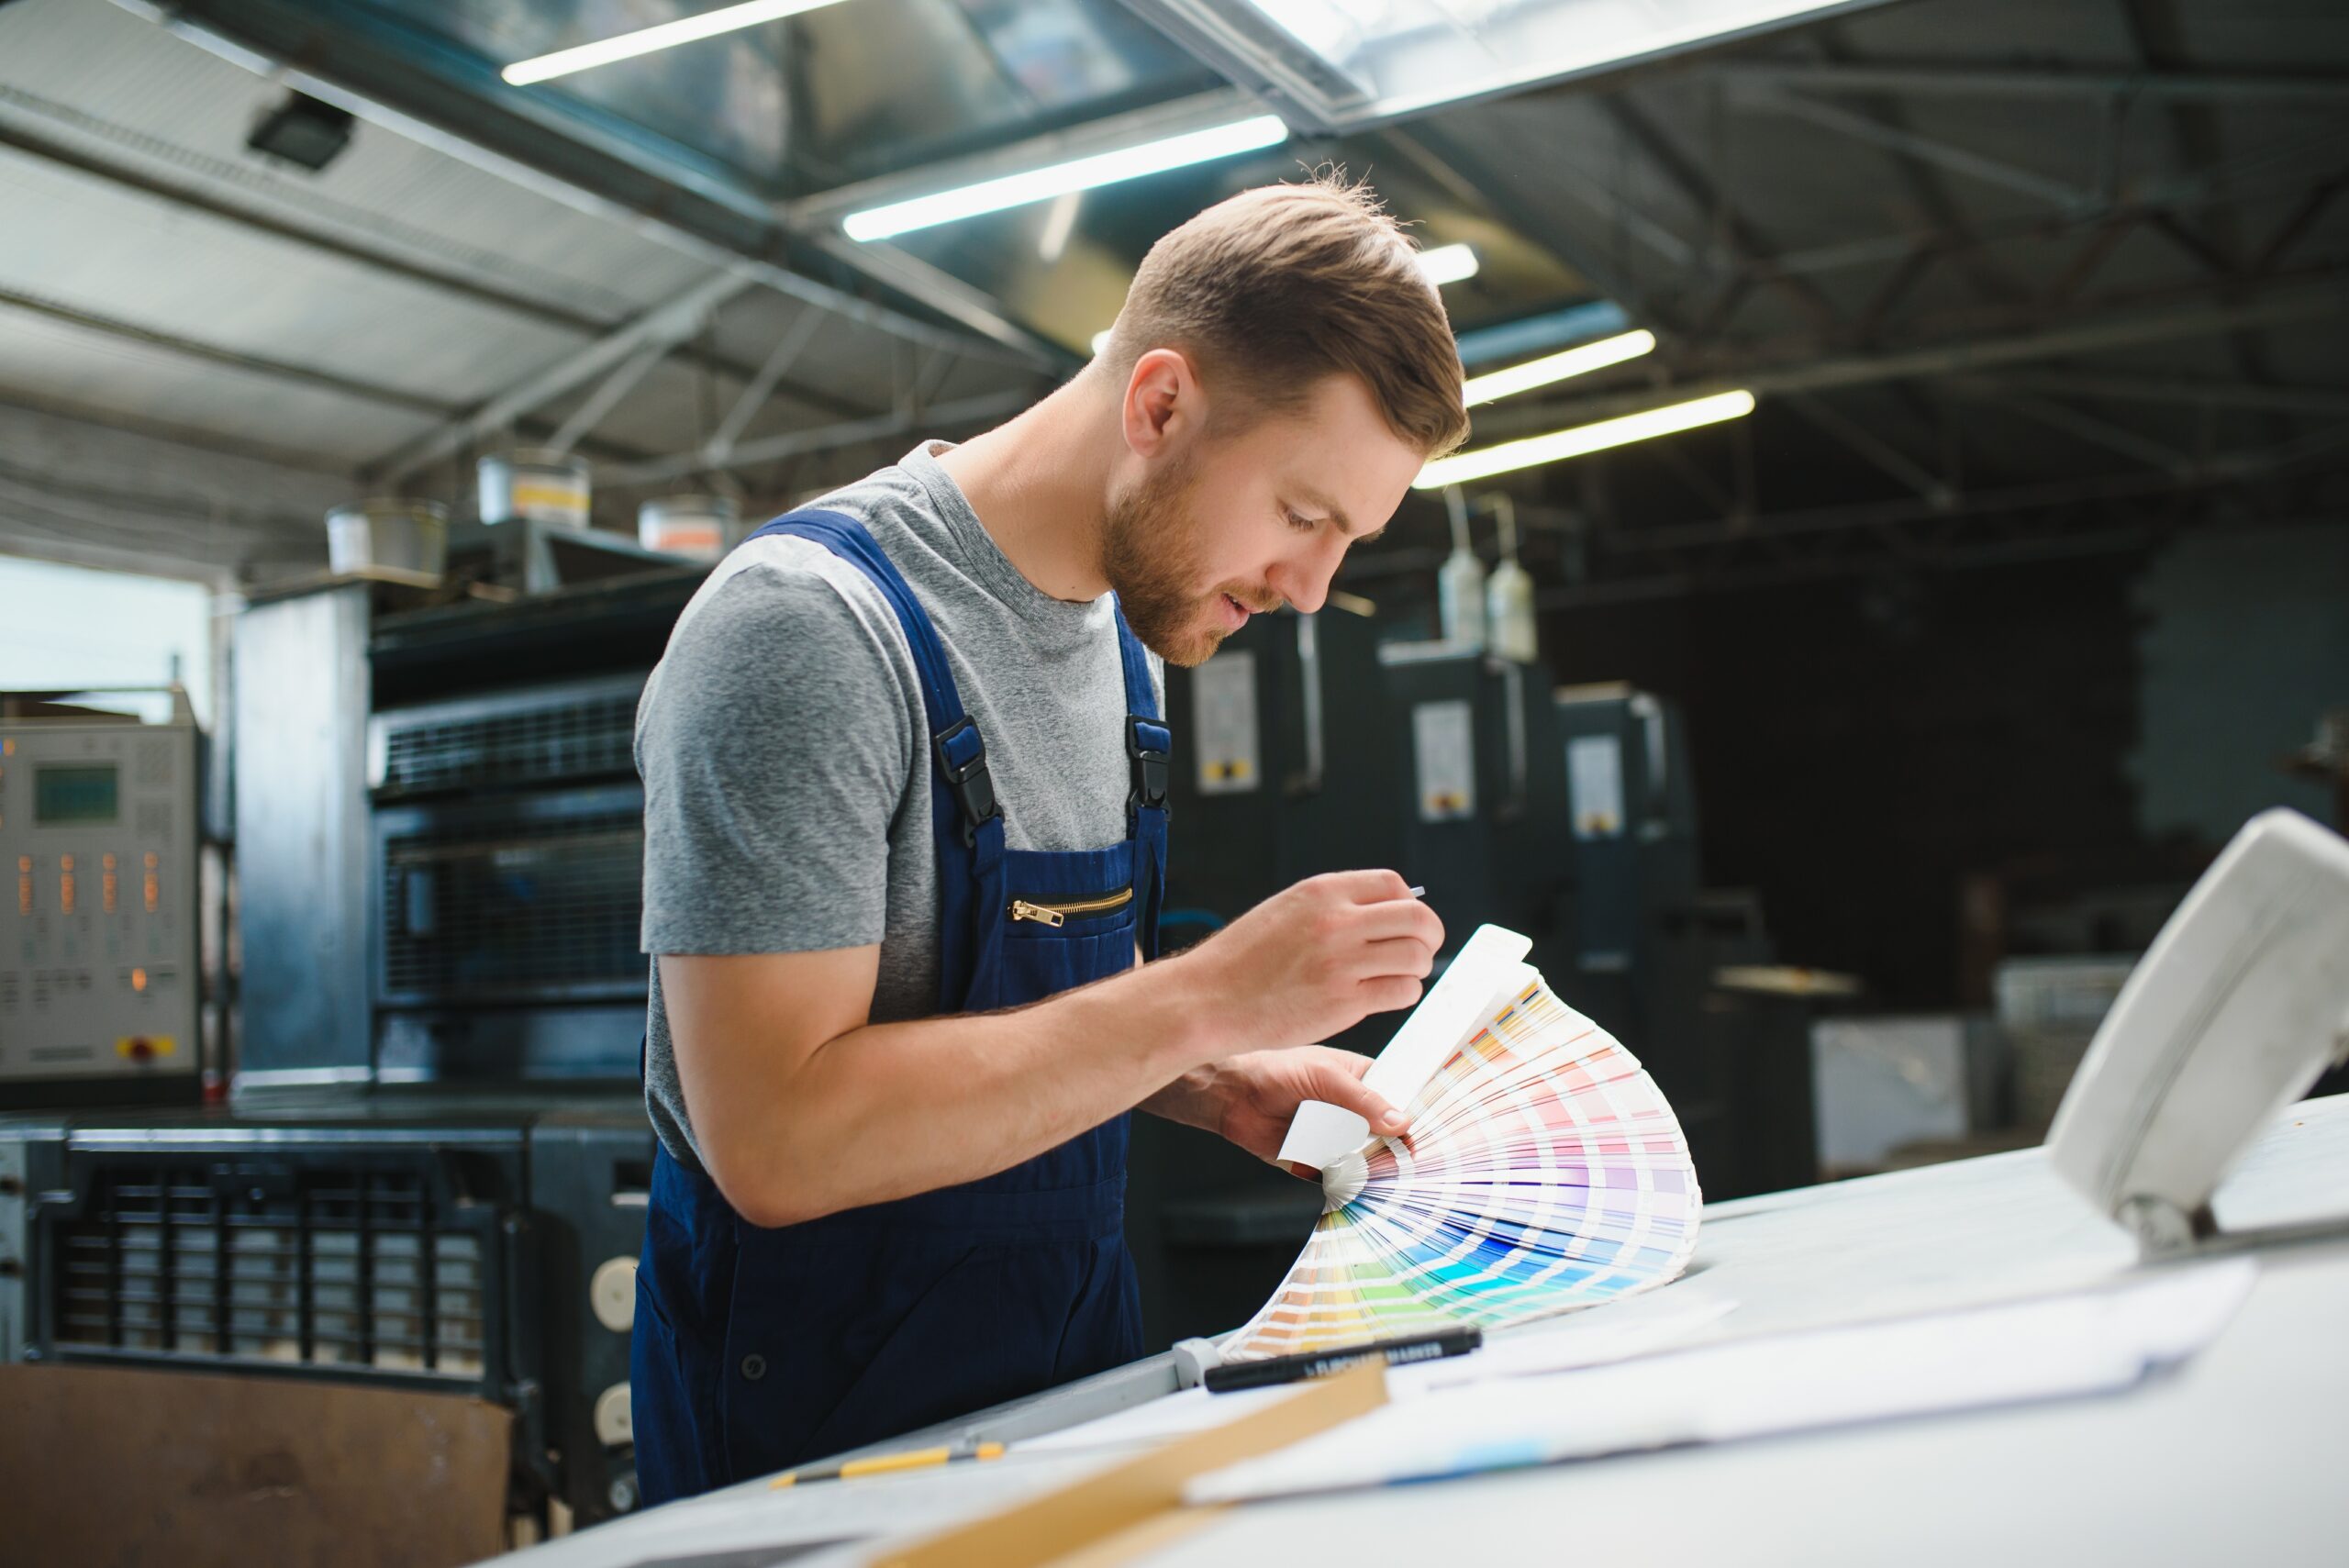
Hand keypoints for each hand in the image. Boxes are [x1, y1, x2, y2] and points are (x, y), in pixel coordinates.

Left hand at [1144, 1046, 1411, 1178]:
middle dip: (1393, 1150)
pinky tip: (1349, 1182)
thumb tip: (1399, 1121)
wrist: (1231, 1096)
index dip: (1410, 1118)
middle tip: (1401, 1161)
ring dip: (1371, 1169)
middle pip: (1388, 1137)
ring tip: (1373, 1172)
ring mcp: (1337, 1138)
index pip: (1399, 1101)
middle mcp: (1353, 1112)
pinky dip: (1347, 1184)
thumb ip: (1362, 1099)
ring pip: (1368, 1161)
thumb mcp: (1324, 1076)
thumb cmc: (1275, 1070)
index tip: (1418, 1135)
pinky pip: (1341, 1179)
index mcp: (1363, 1082)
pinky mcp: (1318, 1162)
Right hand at [1179, 871, 1442, 1056]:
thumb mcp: (1286, 910)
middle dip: (1428, 935)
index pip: (1393, 883)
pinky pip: (1402, 991)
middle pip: (1418, 918)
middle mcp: (1336, 921)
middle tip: (1419, 950)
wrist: (1208, 999)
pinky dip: (1402, 993)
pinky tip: (1381, 995)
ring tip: (1396, 976)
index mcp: (1321, 892)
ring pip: (1416, 957)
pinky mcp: (1344, 1001)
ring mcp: (1341, 961)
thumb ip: (1333, 906)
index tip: (1402, 923)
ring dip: (1415, 968)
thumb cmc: (1243, 960)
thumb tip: (1386, 909)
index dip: (1408, 904)